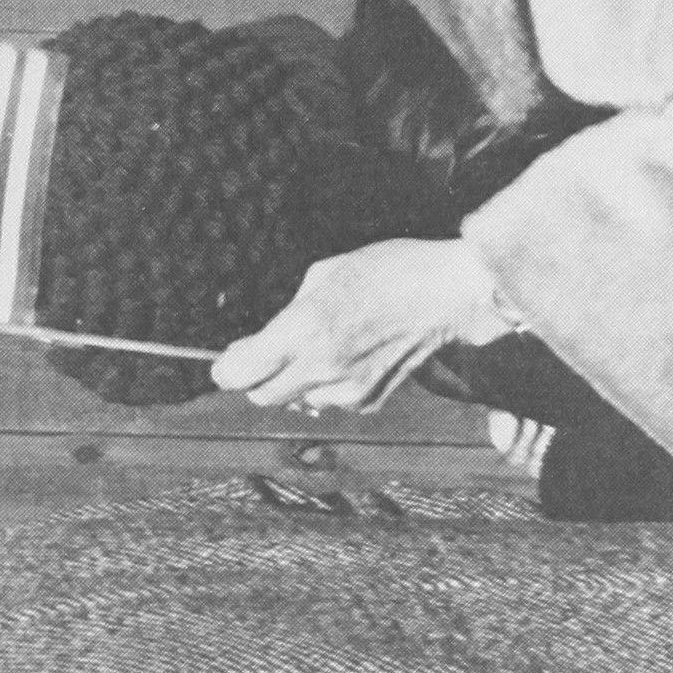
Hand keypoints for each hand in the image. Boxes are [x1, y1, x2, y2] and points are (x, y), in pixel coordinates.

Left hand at [212, 237, 506, 413]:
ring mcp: (347, 391)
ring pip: (296, 401)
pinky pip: (329, 401)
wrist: (446, 295)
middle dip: (257, 376)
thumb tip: (269, 336)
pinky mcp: (368, 402)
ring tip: (320, 346)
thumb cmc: (389, 270)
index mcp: (306, 328)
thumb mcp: (325, 273)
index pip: (241, 371)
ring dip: (295, 382)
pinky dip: (327, 385)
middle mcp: (322, 367)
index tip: (226, 359)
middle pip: (262, 395)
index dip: (226, 367)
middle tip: (266, 351)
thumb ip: (290, 311)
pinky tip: (349, 355)